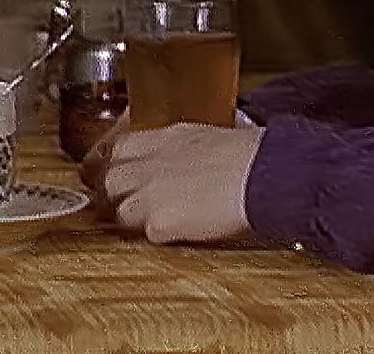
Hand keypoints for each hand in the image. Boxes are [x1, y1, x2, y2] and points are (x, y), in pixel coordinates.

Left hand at [85, 122, 264, 244]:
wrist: (262, 173)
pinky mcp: (159, 222)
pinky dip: (161, 235)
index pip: (121, 148)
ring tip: (164, 221)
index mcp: (164, 138)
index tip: (128, 175)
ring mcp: (150, 193)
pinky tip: (183, 231)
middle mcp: (150, 163)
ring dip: (137, 218)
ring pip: (121, 210)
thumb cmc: (249, 156)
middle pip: (111, 179)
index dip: (122, 165)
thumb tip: (179, 158)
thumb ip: (180, 147)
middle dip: (120, 193)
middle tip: (139, 203)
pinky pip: (147, 234)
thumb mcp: (206, 137)